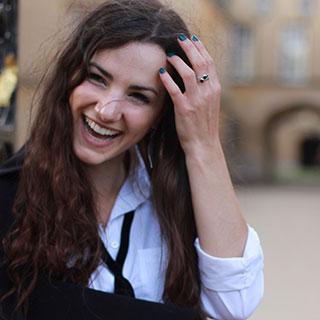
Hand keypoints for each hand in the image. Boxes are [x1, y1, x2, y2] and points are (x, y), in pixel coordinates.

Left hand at [159, 34, 221, 156]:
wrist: (204, 144)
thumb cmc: (204, 124)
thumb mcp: (210, 103)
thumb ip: (206, 88)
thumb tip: (197, 73)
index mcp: (215, 89)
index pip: (209, 62)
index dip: (201, 48)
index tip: (192, 39)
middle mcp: (208, 92)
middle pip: (201, 63)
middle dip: (190, 47)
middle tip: (180, 38)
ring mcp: (197, 100)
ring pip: (189, 73)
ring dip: (178, 61)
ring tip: (169, 54)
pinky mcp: (184, 109)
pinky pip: (175, 90)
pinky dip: (168, 79)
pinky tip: (161, 71)